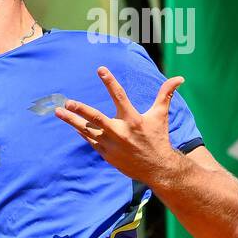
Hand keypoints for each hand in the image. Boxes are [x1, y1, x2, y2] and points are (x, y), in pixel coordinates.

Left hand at [54, 66, 184, 184]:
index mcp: (133, 120)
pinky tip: (73, 125)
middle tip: (67, 102)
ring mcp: (110, 144)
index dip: (110, 82)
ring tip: (58, 111)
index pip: (119, 96)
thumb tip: (179, 78)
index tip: (100, 69)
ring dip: (72, 121)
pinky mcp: (105, 154)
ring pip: (87, 130)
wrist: (157, 168)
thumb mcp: (161, 116)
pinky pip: (90, 140)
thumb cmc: (158, 138)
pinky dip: (82, 132)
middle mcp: (119, 132)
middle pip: (95, 118)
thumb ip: (165, 95)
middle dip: (80, 110)